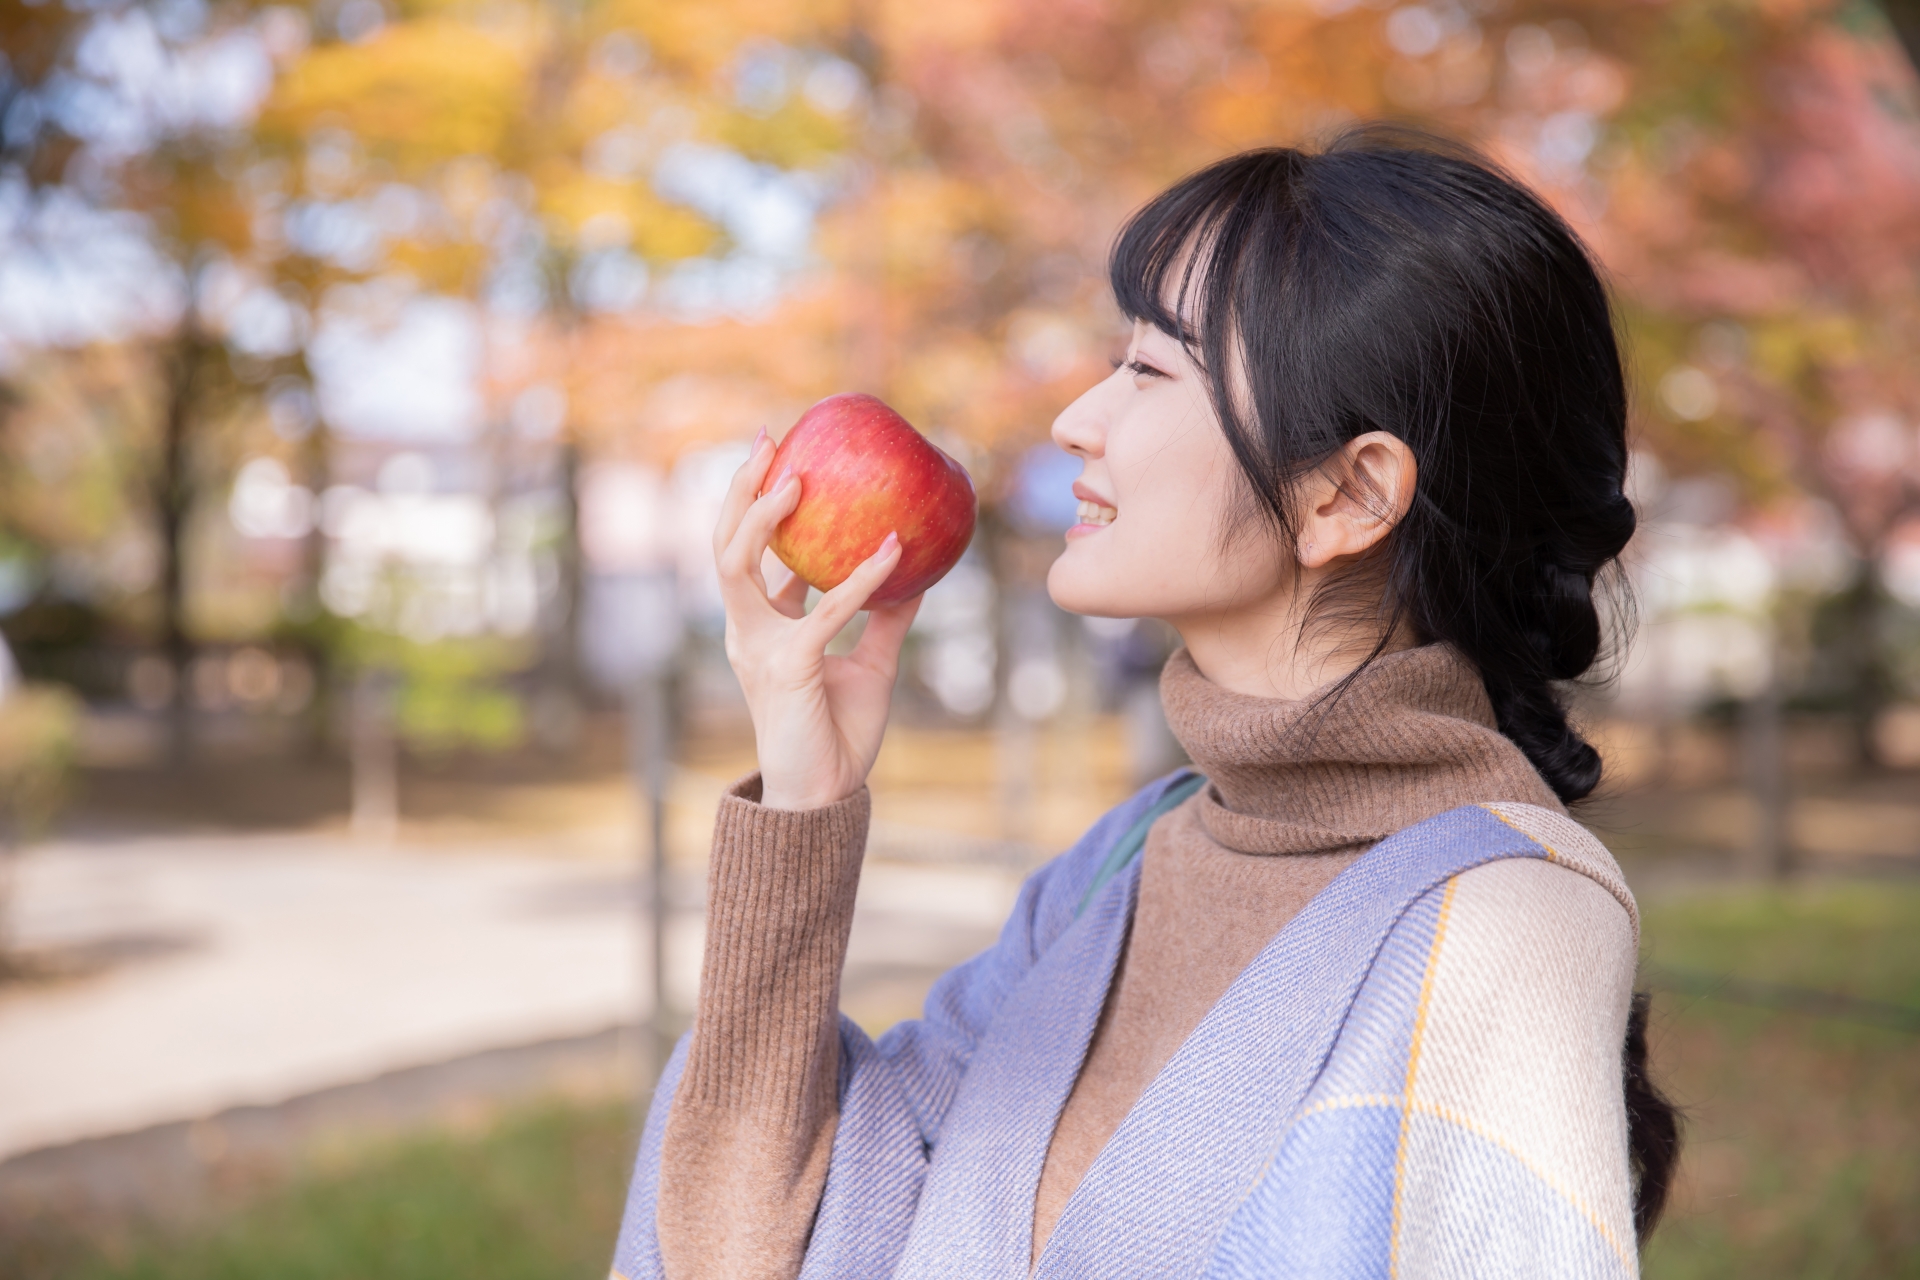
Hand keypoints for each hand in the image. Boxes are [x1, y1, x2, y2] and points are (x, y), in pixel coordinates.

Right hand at [715, 429, 923, 810]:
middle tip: (768, 440)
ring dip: (765, 517)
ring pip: (739, 566)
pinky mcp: (788, 668)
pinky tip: (893, 549)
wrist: (824, 796)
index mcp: (762, 628)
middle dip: (739, 491)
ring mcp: (760, 648)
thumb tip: (915, 574)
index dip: (757, 504)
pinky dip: (861, 577)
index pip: (749, 554)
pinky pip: (825, 609)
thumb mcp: (871, 666)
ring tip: (797, 476)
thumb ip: (886, 619)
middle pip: (725, 546)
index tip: (778, 455)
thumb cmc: (839, 735)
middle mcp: (750, 631)